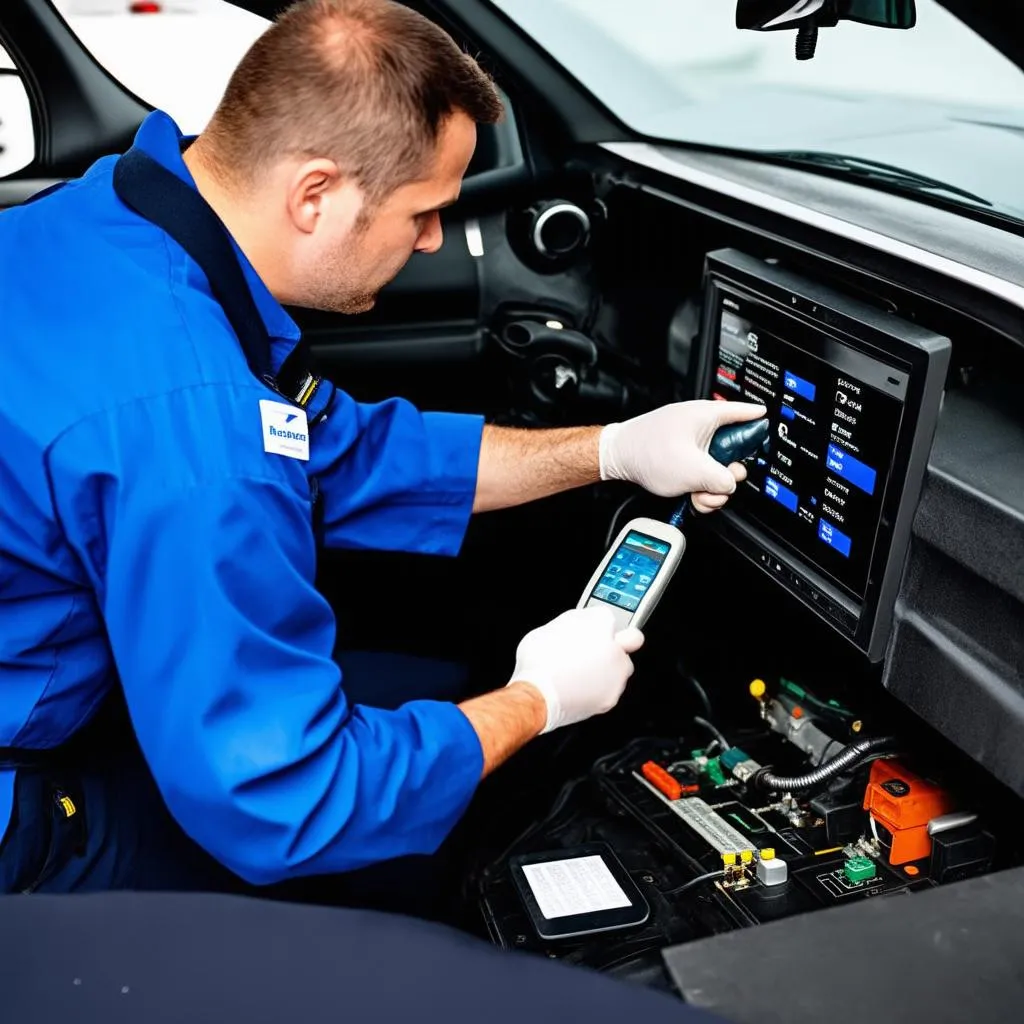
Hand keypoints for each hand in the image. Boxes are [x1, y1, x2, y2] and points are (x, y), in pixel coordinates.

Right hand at [507, 606, 643, 733]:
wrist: (537, 697)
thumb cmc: (538, 663)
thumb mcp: (546, 629)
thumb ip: (572, 622)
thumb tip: (580, 621)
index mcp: (599, 625)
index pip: (606, 614)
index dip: (594, 622)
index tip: (589, 627)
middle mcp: (615, 647)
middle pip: (630, 639)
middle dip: (619, 642)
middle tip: (600, 647)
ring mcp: (616, 674)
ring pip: (623, 667)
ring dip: (609, 668)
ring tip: (584, 672)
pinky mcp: (612, 697)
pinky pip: (612, 689)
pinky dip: (601, 688)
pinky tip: (582, 687)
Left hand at [598, 400, 765, 511]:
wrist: (618, 457)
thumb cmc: (647, 451)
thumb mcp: (693, 469)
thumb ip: (721, 479)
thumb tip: (729, 484)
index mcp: (707, 416)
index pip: (743, 412)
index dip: (757, 420)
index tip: (767, 424)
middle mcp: (701, 428)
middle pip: (734, 451)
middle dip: (728, 474)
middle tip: (718, 483)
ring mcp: (692, 445)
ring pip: (717, 469)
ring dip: (712, 488)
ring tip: (699, 494)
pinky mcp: (683, 459)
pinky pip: (702, 475)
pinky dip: (700, 489)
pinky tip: (692, 496)